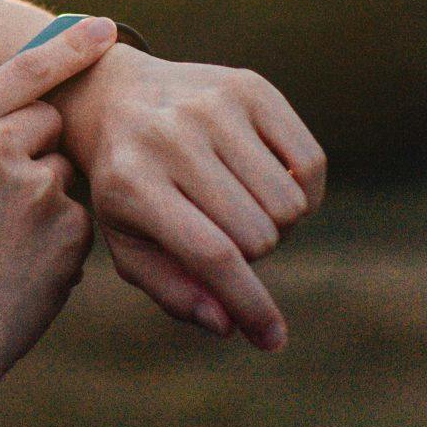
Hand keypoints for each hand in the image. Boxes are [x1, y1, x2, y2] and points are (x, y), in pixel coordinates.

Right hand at [0, 14, 113, 410]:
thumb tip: (42, 119)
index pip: (24, 68)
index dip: (69, 47)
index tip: (104, 29)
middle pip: (49, 122)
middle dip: (40, 151)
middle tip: (0, 204)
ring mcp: (34, 183)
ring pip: (66, 173)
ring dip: (49, 200)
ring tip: (5, 245)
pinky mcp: (70, 226)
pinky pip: (80, 217)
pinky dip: (60, 239)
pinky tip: (24, 267)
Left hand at [51, 46, 326, 349]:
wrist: (115, 96)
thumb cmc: (125, 184)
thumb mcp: (127, 241)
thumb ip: (172, 290)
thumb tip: (227, 324)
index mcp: (132, 182)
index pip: (212, 254)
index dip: (250, 304)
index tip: (272, 339)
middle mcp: (171, 137)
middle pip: (260, 234)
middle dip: (253, 255)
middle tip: (227, 238)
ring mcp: (212, 106)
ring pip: (290, 204)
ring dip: (277, 224)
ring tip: (241, 208)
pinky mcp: (250, 86)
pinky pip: (311, 163)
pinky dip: (303, 190)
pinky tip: (268, 184)